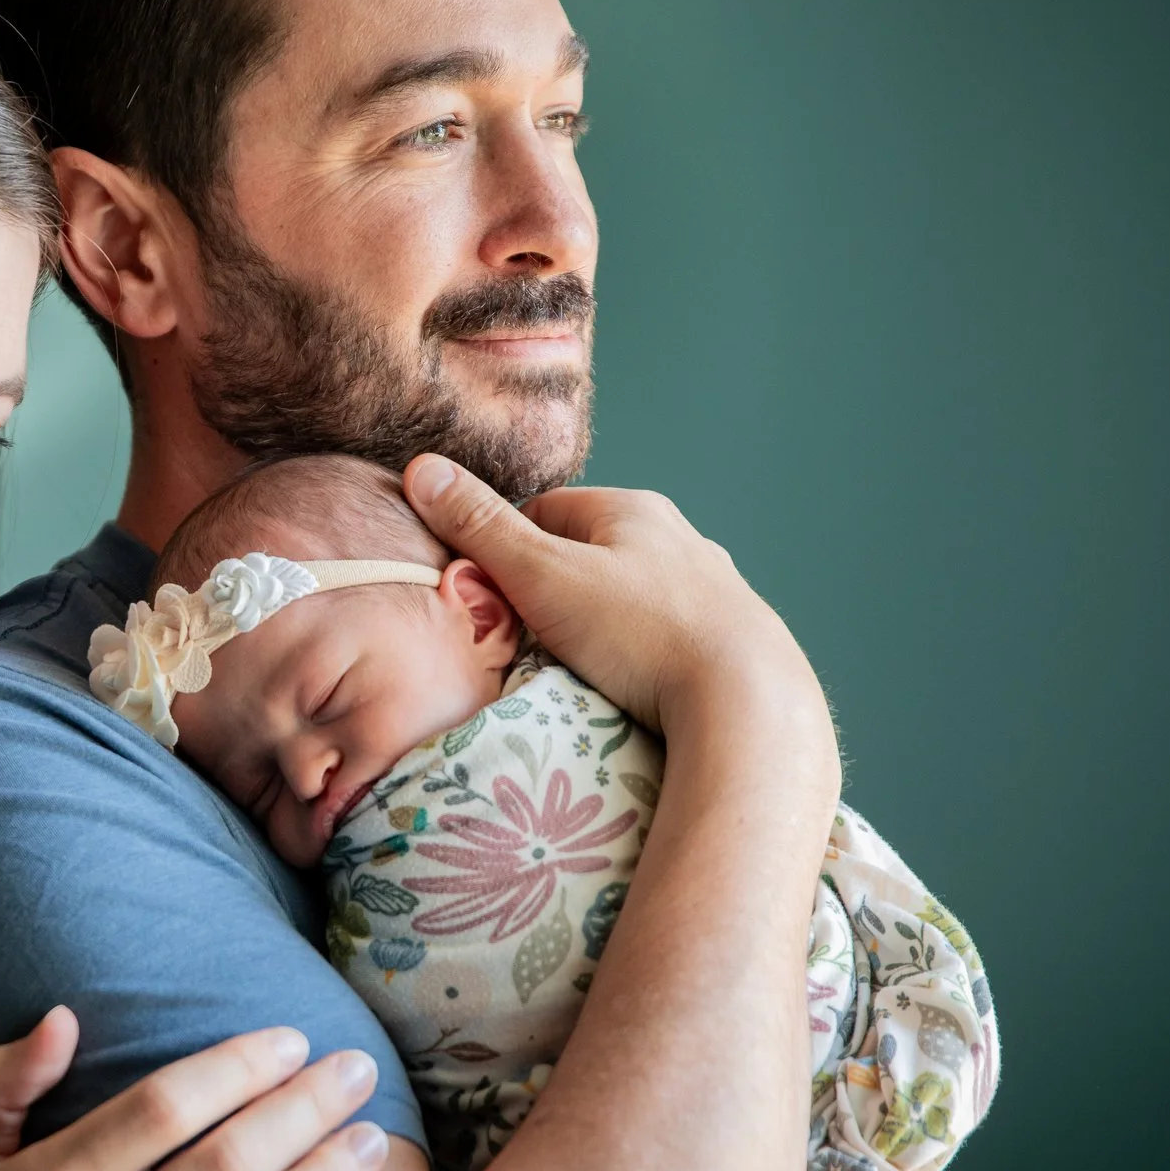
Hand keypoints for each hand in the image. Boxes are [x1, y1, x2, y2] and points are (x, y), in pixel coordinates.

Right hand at [402, 454, 833, 761]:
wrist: (749, 702)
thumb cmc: (641, 634)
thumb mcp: (542, 576)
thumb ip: (480, 527)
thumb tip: (420, 467)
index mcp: (634, 509)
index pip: (545, 510)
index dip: (505, 550)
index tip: (489, 595)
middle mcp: (680, 539)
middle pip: (590, 554)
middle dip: (552, 590)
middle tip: (525, 639)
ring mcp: (712, 591)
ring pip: (632, 598)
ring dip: (600, 625)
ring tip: (579, 670)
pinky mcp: (733, 642)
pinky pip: (667, 639)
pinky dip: (642, 657)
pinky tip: (633, 691)